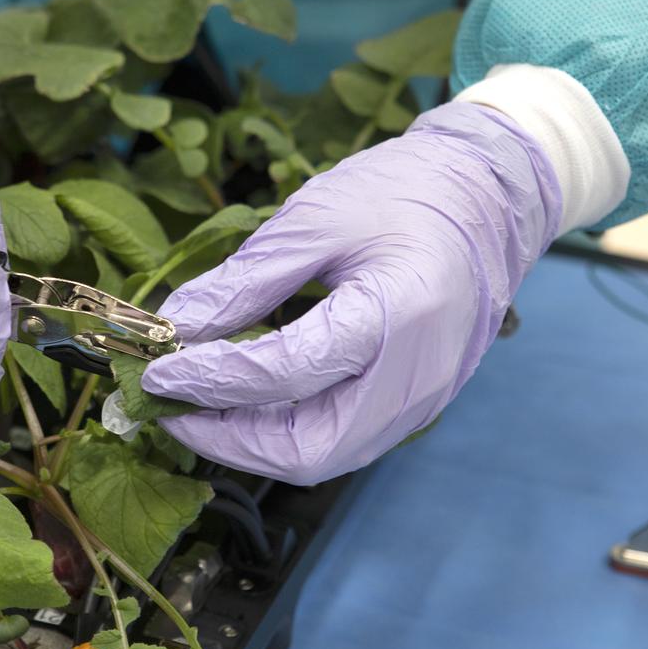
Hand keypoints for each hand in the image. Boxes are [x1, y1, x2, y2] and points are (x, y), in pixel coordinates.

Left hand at [140, 103, 561, 483]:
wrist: (489, 195)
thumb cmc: (406, 192)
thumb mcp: (314, 219)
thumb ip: (244, 281)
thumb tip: (178, 326)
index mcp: (395, 317)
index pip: (283, 373)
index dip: (210, 379)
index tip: (158, 369)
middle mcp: (415, 377)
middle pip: (306, 449)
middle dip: (226, 439)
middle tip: (172, 406)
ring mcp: (422, 400)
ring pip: (322, 456)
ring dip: (252, 443)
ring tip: (199, 407)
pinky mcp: (416, 405)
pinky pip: (342, 439)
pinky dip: (286, 432)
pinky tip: (248, 403)